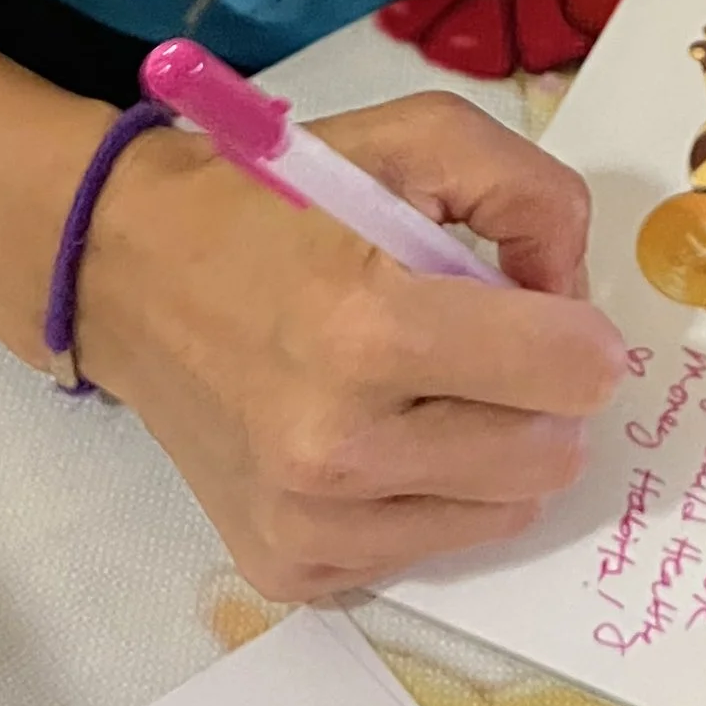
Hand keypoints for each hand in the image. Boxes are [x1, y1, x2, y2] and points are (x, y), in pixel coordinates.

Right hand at [79, 90, 626, 602]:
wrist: (126, 270)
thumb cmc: (274, 200)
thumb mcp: (416, 139)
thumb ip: (534, 196)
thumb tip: (577, 300)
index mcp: (367, 327)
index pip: (568, 371)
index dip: (580, 332)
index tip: (544, 308)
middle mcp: (336, 445)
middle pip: (549, 456)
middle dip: (542, 395)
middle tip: (483, 347)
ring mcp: (307, 521)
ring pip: (502, 513)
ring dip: (493, 449)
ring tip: (426, 388)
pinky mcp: (287, 566)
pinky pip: (426, 550)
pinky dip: (428, 495)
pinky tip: (376, 435)